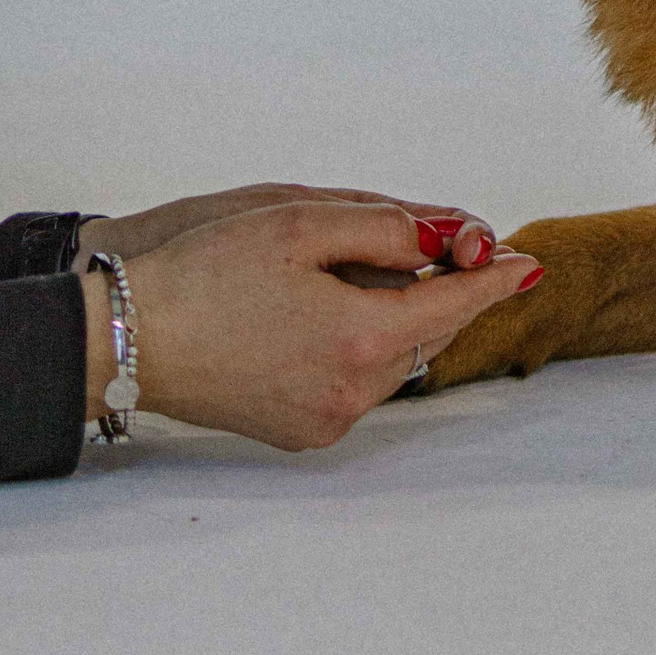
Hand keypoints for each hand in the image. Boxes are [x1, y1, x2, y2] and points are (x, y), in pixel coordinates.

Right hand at [81, 197, 541, 452]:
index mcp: (361, 338)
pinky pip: (356, 381)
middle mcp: (354, 393)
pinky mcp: (300, 431)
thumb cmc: (207, 271)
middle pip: (425, 332)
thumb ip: (387, 228)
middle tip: (442, 249)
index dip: (493, 279)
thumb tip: (451, 238)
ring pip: (391, 357)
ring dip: (393, 315)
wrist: (127, 337)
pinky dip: (358, 344)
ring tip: (348, 273)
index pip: (453, 303)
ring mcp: (327, 420)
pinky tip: (322, 312)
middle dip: (437, 289)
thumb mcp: (301, 222)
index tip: (528, 264)